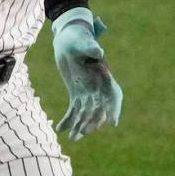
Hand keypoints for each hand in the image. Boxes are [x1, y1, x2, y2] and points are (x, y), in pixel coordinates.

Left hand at [51, 7, 122, 140]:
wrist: (68, 38)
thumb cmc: (78, 37)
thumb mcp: (83, 41)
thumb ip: (90, 47)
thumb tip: (99, 52)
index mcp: (105, 75)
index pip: (114, 95)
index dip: (114, 109)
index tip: (112, 122)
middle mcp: (99, 86)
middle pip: (100, 109)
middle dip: (94, 122)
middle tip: (85, 132)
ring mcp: (88, 91)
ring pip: (87, 113)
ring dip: (81, 125)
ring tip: (72, 138)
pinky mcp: (77, 93)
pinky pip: (74, 110)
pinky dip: (69, 120)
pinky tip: (60, 128)